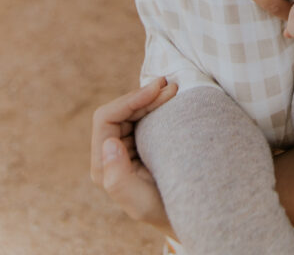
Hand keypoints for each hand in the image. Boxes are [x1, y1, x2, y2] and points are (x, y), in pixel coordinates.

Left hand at [91, 77, 176, 232]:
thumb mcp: (141, 203)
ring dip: (151, 97)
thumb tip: (109, 143)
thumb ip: (118, 178)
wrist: (184, 215)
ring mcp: (124, 147)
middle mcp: (109, 153)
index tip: (156, 91)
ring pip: (131, 110)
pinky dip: (155, 104)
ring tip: (173, 88)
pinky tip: (169, 98)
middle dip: (143, 95)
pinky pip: (142, 116)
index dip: (129, 100)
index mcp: (103, 165)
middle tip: (170, 85)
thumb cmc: (162, 211)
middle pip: (119, 110)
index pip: (106, 119)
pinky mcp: (138, 144)